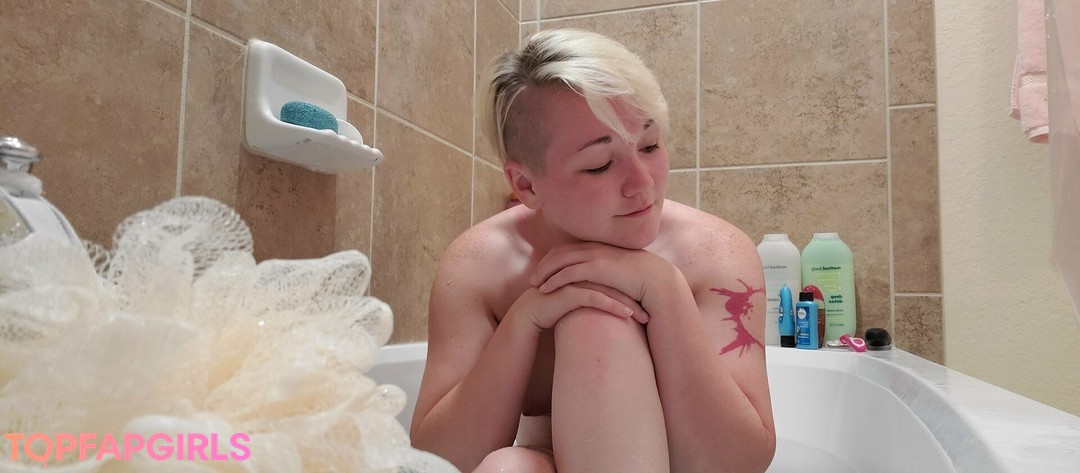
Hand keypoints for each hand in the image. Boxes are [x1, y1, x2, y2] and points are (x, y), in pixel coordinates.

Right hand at [507, 281, 648, 331]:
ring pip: (607, 289)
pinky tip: (627, 316)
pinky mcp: (566, 292)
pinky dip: (612, 305)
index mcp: (583, 271)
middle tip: (652, 311)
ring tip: (645, 317)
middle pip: (614, 281)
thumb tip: (613, 304)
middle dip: (635, 296)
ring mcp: (572, 280)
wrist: (526, 319)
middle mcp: (579, 272)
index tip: (648, 304)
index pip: (613, 278)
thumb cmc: (551, 313)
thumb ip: (591, 298)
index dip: (631, 290)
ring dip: (628, 303)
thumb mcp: (575, 304)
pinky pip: (594, 298)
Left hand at [529, 242, 680, 314]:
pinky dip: (554, 280)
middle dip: (544, 264)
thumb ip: (610, 271)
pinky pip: (568, 273)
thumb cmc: (643, 280)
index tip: (544, 269)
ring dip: (544, 272)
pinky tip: (545, 290)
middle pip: (560, 253)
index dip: (554, 259)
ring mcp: (595, 256)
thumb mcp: (622, 271)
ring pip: (560, 261)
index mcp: (601, 246)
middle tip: (532, 278)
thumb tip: (604, 280)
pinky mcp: (596, 268)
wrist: (657, 280)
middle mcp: (595, 247)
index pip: (569, 249)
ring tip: (533, 285)